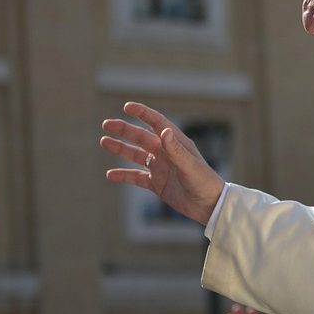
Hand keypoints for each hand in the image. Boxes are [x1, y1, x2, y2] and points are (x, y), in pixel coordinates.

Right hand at [100, 102, 225, 224]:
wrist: (209, 206)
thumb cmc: (204, 182)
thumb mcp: (190, 165)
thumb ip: (175, 149)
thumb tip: (163, 130)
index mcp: (176, 143)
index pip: (157, 123)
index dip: (142, 113)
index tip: (127, 107)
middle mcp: (166, 152)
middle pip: (141, 137)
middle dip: (124, 130)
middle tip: (106, 124)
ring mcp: (160, 167)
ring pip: (136, 155)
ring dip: (120, 148)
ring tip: (104, 142)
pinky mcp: (157, 184)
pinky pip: (136, 177)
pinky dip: (123, 175)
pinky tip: (110, 174)